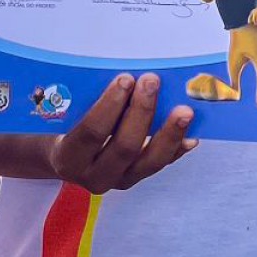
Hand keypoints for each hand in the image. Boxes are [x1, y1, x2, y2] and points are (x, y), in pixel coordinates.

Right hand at [46, 72, 195, 194]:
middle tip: (152, 81)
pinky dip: (178, 148)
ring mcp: (119, 180)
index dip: (109, 106)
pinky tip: (192, 134)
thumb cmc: (66, 126)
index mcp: (68, 157)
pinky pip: (163, 163)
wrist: (67, 155)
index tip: (125, 79)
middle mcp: (93, 175)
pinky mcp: (138, 178)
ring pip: (150, 161)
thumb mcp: (64, 116)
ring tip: (184, 109)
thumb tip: (123, 76)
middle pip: (124, 147)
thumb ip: (84, 101)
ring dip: (169, 133)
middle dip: (141, 112)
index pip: (91, 134)